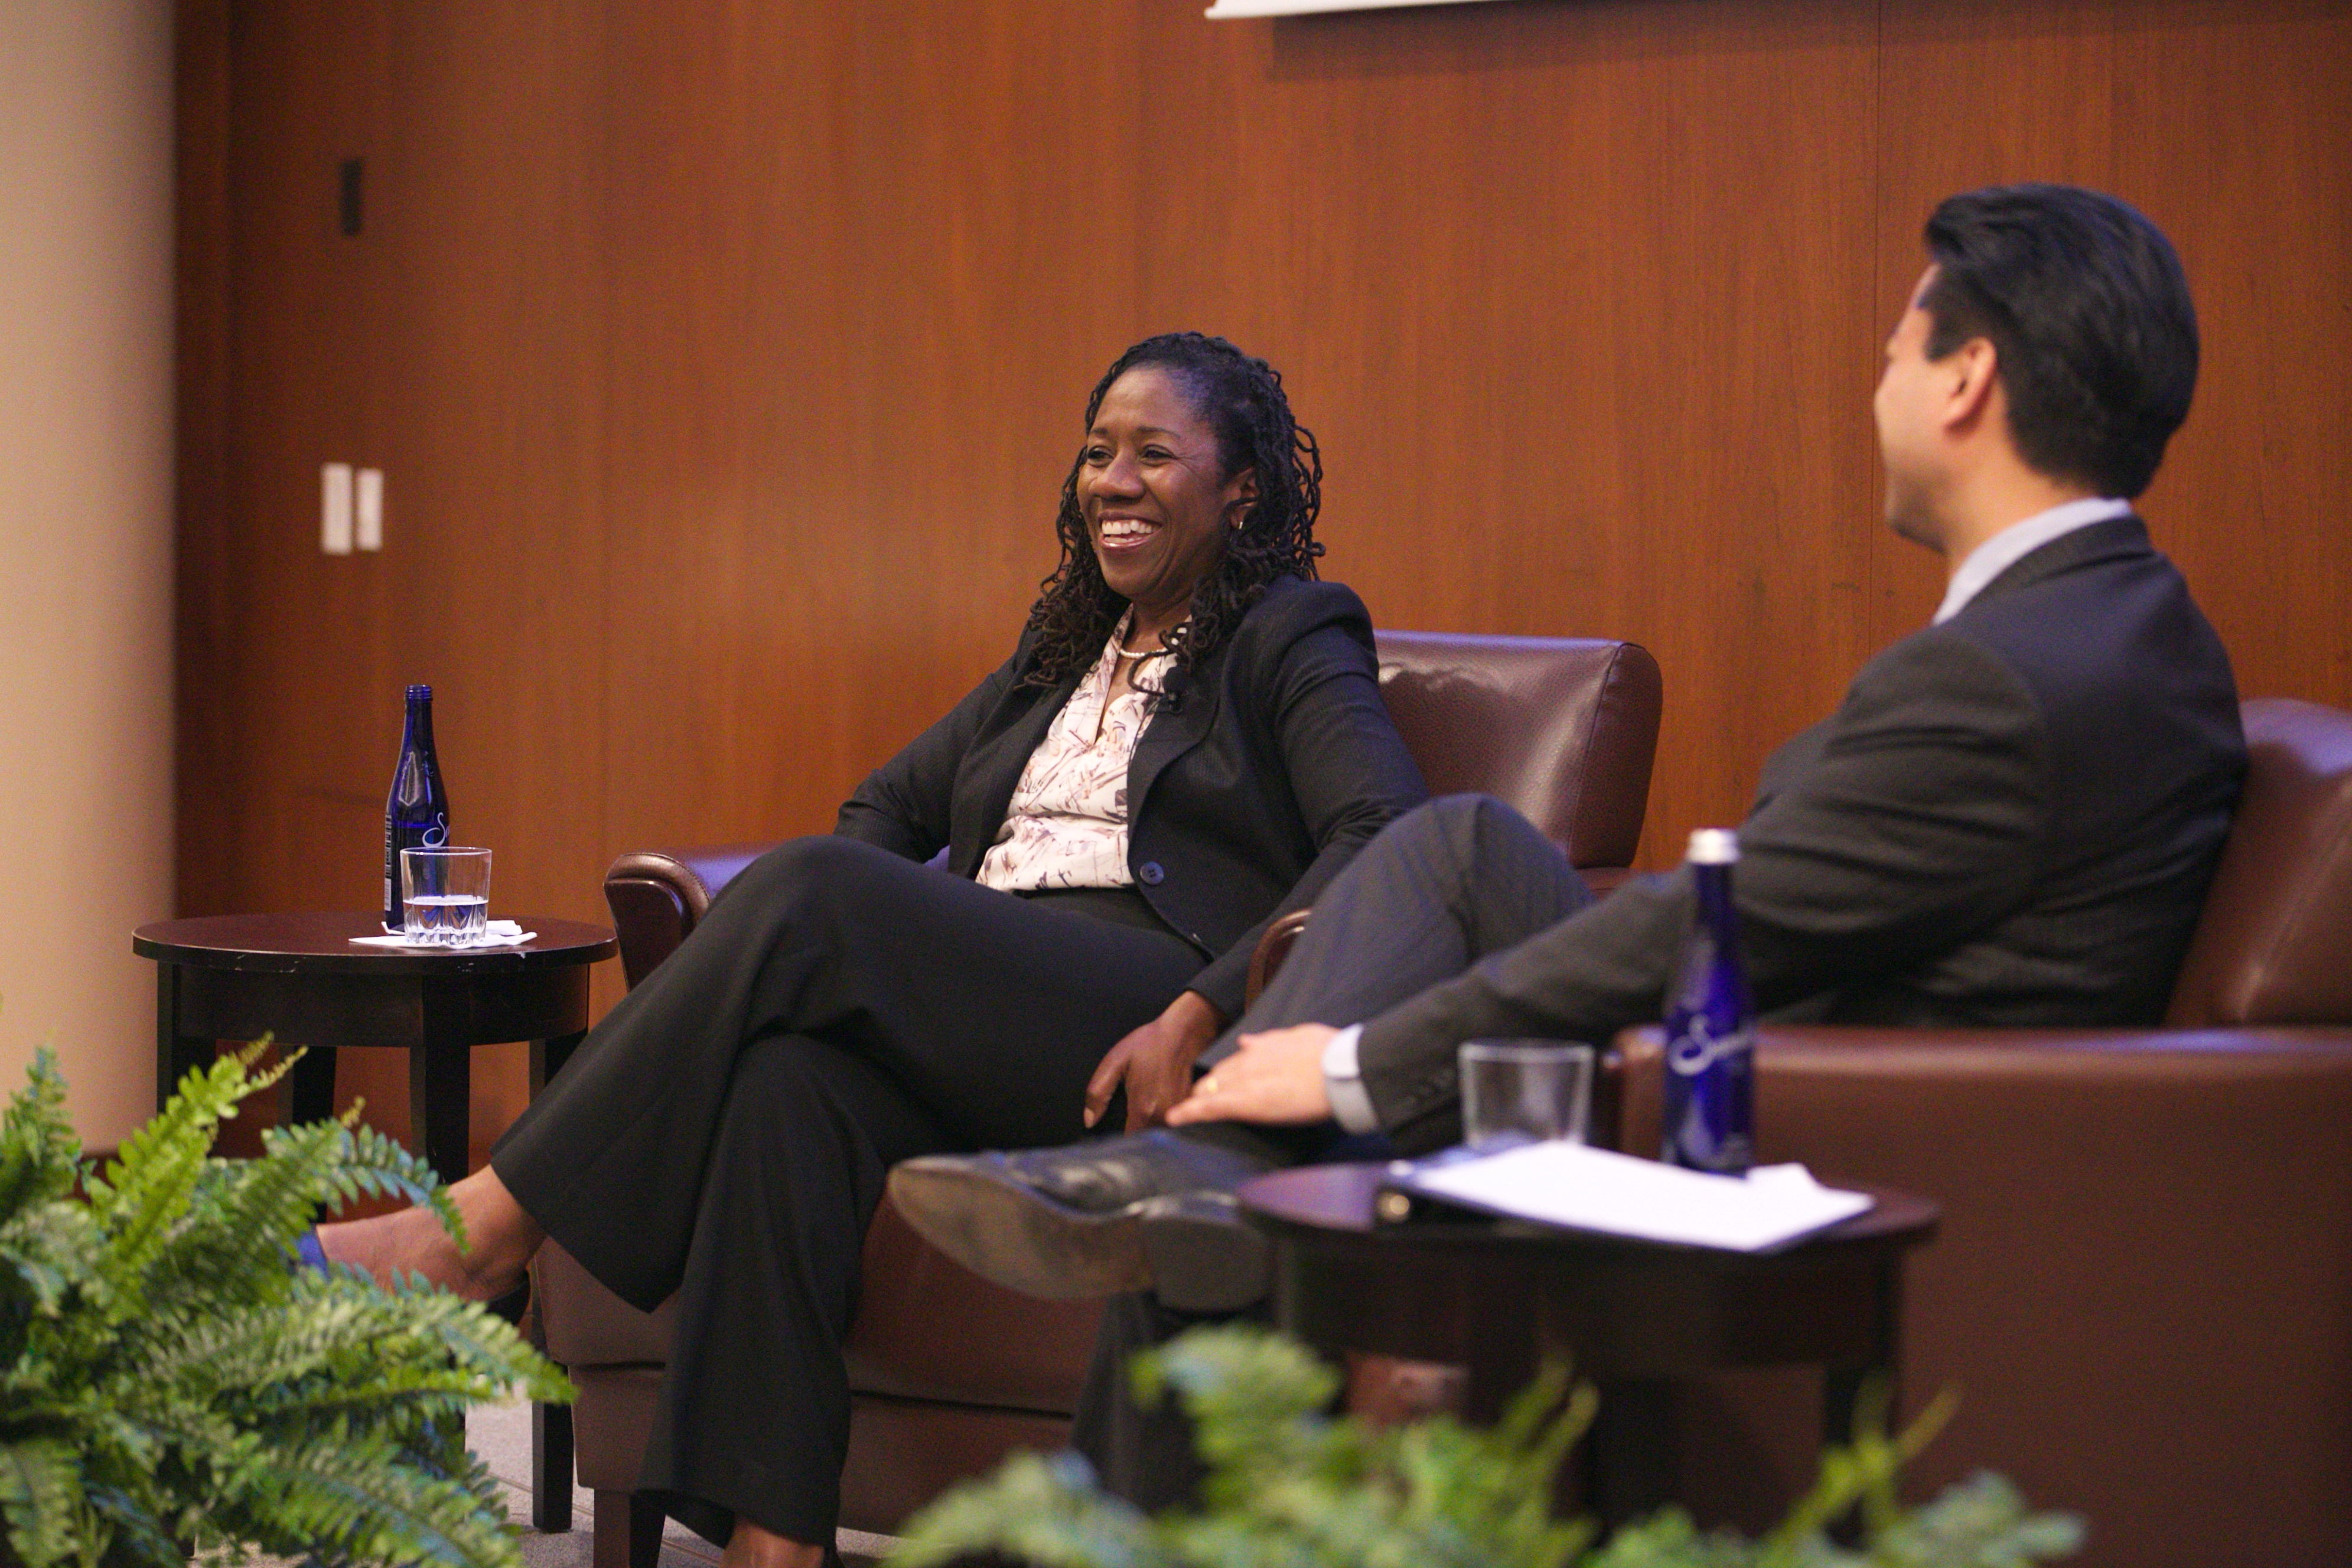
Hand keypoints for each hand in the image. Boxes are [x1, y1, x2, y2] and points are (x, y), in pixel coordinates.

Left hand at [1086, 990, 1225, 1131]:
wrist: (1184, 1031)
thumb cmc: (1151, 1043)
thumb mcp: (1115, 1062)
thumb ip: (1097, 1093)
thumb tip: (1089, 1119)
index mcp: (1142, 1109)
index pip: (1129, 1140)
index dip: (1121, 1139)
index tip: (1118, 1130)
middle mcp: (1163, 1115)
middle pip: (1146, 1136)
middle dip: (1137, 1129)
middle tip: (1133, 1108)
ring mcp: (1179, 1112)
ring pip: (1160, 1129)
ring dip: (1153, 1123)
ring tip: (1149, 1100)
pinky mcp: (1189, 1106)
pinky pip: (1175, 1120)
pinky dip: (1167, 1115)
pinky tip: (1162, 1098)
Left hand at [1165, 1023, 1336, 1127]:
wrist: (1339, 1068)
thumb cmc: (1329, 1054)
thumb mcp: (1299, 1037)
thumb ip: (1272, 1040)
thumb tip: (1248, 1041)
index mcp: (1264, 1048)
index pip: (1236, 1061)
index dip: (1226, 1074)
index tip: (1219, 1081)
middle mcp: (1249, 1061)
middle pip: (1220, 1075)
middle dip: (1209, 1086)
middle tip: (1200, 1098)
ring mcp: (1244, 1081)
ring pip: (1211, 1089)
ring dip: (1198, 1098)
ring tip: (1185, 1110)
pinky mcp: (1243, 1102)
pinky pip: (1210, 1107)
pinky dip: (1190, 1112)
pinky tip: (1175, 1118)